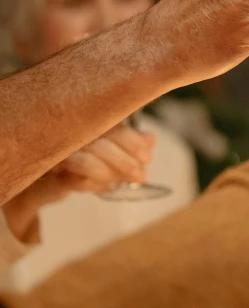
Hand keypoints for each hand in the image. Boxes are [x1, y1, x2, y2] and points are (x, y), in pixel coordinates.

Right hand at [2, 124, 153, 239]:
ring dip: (109, 173)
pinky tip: (102, 187)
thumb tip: (150, 138)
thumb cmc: (81, 158)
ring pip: (85, 160)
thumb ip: (130, 142)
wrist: (40, 181)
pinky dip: (92, 184)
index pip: (112, 124)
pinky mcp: (44, 172)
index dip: (132, 141)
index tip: (147, 158)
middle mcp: (69, 131)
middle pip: (100, 142)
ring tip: (118, 183)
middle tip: (140, 176)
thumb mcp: (111, 150)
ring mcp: (54, 151)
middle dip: (125, 162)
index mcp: (87, 120)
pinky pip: (72, 179)